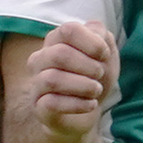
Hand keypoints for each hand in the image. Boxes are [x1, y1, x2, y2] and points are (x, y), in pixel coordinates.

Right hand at [25, 21, 117, 138]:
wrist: (88, 112)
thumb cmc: (93, 77)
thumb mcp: (106, 54)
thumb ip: (102, 36)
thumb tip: (94, 31)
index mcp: (55, 40)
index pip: (69, 30)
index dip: (92, 42)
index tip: (105, 55)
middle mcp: (40, 59)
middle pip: (60, 54)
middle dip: (88, 66)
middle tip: (100, 75)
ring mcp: (36, 83)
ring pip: (52, 79)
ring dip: (83, 86)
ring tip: (96, 90)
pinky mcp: (38, 106)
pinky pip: (51, 103)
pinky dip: (77, 104)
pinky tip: (91, 104)